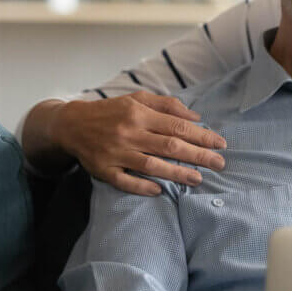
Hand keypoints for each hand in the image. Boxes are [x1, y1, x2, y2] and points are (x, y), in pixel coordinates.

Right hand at [55, 91, 226, 195]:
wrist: (71, 124)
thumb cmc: (111, 111)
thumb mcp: (137, 99)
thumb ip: (167, 105)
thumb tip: (197, 117)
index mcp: (139, 113)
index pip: (177, 126)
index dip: (201, 136)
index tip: (220, 144)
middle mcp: (129, 132)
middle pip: (169, 146)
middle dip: (197, 155)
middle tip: (219, 163)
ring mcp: (116, 153)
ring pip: (151, 165)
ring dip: (177, 173)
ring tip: (198, 179)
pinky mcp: (103, 170)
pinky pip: (125, 182)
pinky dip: (142, 187)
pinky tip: (160, 191)